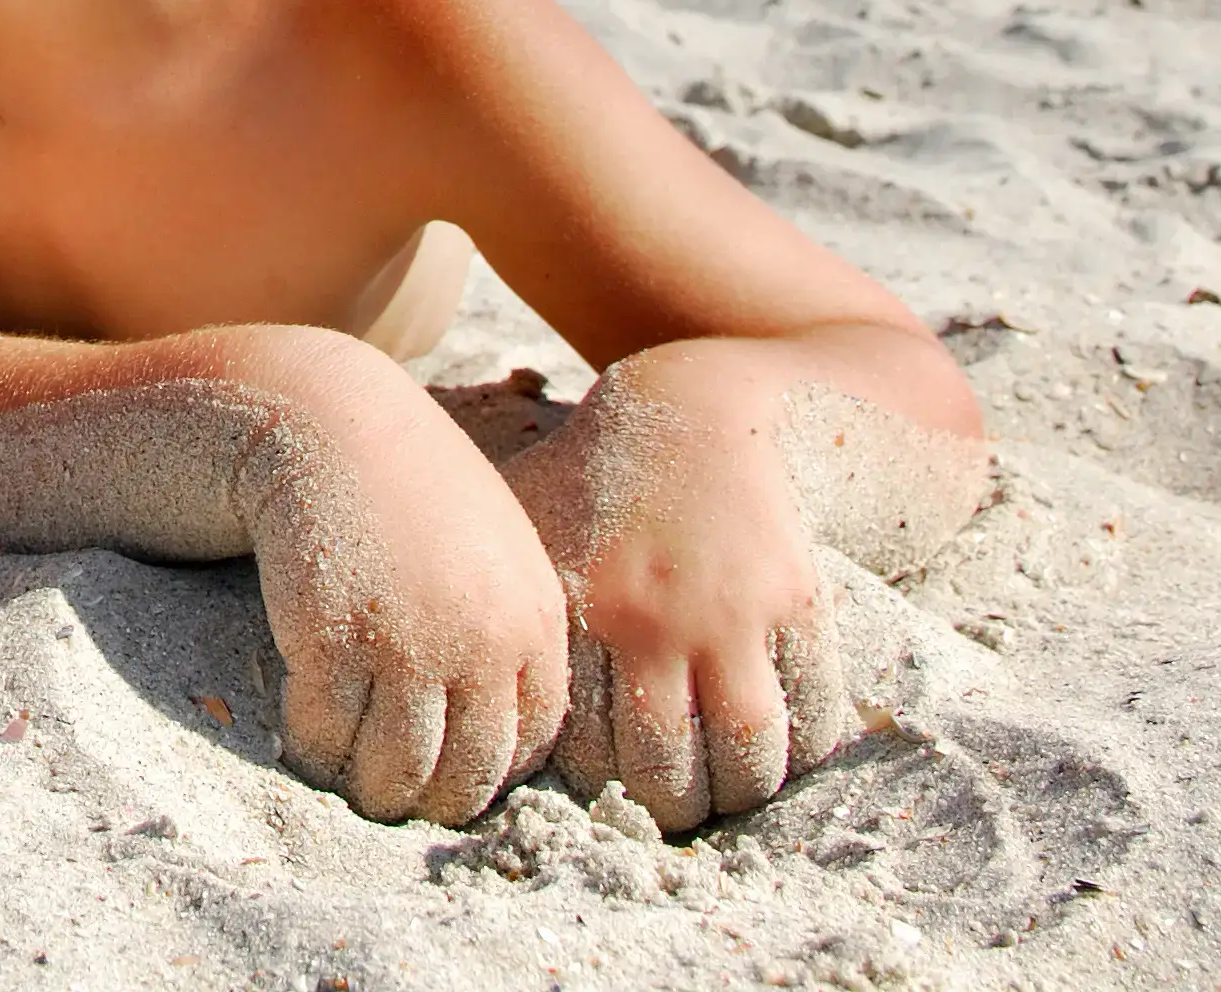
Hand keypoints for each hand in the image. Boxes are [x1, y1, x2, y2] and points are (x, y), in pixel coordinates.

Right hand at [241, 390, 570, 825]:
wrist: (331, 422)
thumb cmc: (409, 487)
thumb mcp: (493, 551)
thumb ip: (509, 633)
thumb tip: (501, 741)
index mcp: (535, 622)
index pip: (527, 749)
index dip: (481, 772)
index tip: (442, 768)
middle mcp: (483, 644)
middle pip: (463, 779)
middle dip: (423, 798)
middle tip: (387, 789)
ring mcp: (408, 648)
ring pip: (393, 776)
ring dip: (364, 786)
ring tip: (342, 767)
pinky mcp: (333, 645)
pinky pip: (324, 740)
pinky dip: (310, 747)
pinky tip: (301, 722)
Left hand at [502, 354, 853, 831]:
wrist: (695, 408)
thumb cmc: (589, 479)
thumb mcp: (516, 524)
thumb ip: (481, 594)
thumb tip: (412, 672)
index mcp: (576, 609)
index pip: (584, 755)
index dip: (595, 786)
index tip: (603, 785)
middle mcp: (652, 620)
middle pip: (666, 774)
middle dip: (668, 810)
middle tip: (668, 810)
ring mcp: (731, 613)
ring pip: (745, 759)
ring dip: (737, 794)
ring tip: (723, 792)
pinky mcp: (797, 601)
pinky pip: (808, 715)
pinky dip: (801, 751)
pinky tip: (778, 750)